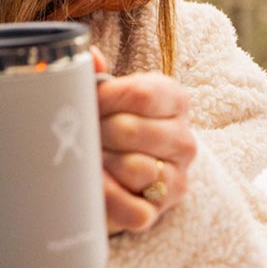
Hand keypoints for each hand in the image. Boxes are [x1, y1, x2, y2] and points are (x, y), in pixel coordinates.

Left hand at [93, 52, 196, 234]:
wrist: (116, 171)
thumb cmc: (111, 125)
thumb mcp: (106, 96)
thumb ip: (97, 75)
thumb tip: (91, 57)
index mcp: (174, 100)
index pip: (141, 94)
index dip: (104, 98)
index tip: (86, 103)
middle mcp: (184, 139)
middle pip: (131, 130)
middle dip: (97, 133)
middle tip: (82, 134)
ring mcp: (177, 177)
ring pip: (134, 168)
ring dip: (101, 164)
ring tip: (88, 159)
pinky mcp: (161, 210)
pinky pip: (133, 209)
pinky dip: (107, 199)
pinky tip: (95, 187)